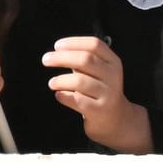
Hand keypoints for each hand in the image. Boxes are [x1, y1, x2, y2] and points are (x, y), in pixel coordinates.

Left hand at [42, 36, 151, 153]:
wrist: (116, 119)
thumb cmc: (101, 91)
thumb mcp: (100, 72)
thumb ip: (84, 60)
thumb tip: (58, 51)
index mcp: (113, 62)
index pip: (95, 45)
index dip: (74, 42)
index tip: (57, 45)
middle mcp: (112, 75)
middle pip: (86, 59)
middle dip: (62, 57)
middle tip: (46, 59)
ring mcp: (107, 93)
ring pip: (80, 81)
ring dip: (61, 80)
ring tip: (52, 82)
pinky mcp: (99, 110)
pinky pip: (77, 100)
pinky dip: (64, 96)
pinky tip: (59, 95)